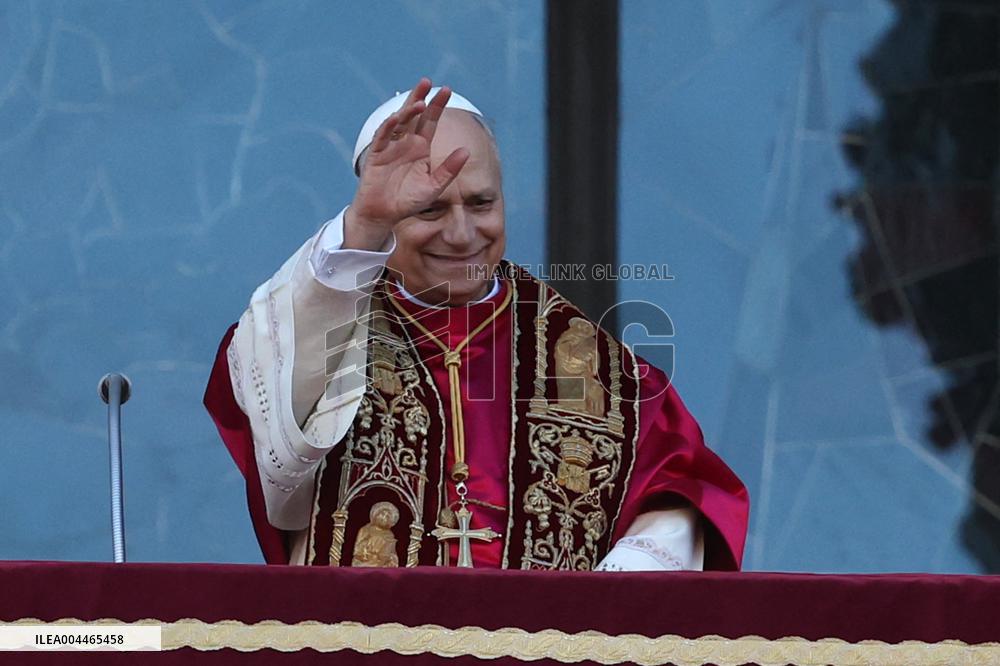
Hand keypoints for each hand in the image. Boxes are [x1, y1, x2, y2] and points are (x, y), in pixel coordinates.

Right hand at [343, 78, 469, 249]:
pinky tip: (396, 118)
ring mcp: (390, 146)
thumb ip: (449, 169)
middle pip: (413, 115)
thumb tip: (466, 150)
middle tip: (427, 82)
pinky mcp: (376, 154)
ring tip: (419, 101)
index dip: (437, 106)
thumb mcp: (434, 186)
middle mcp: (406, 143)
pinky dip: (388, 127)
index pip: (430, 121)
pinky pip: (382, 137)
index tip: (446, 91)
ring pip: (398, 122)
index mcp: (421, 147)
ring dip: (407, 110)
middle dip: (419, 97)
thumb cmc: (408, 201)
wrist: (384, 215)